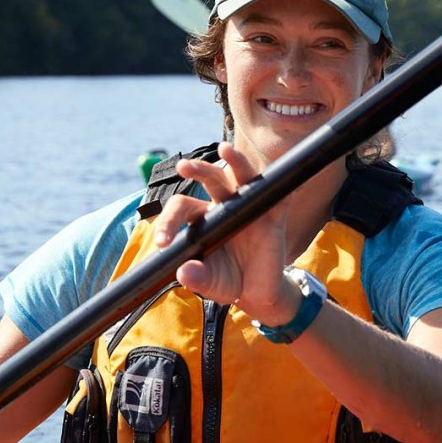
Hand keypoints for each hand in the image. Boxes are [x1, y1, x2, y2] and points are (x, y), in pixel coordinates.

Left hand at [151, 142, 300, 325]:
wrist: (258, 292)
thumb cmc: (228, 280)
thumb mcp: (210, 283)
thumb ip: (197, 278)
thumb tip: (185, 272)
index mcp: (202, 218)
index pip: (183, 207)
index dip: (169, 221)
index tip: (162, 243)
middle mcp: (225, 206)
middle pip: (211, 180)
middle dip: (198, 170)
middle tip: (183, 166)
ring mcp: (250, 208)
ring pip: (242, 177)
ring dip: (235, 161)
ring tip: (225, 149)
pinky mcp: (273, 217)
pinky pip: (278, 196)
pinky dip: (279, 183)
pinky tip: (277, 174)